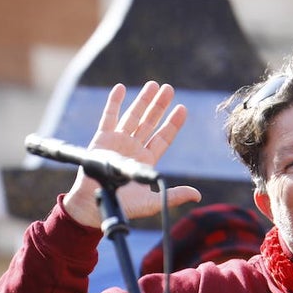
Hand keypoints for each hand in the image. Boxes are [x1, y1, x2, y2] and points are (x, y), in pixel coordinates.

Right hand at [63, 81, 201, 227]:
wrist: (94, 206)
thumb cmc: (123, 207)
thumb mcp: (152, 202)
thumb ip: (174, 196)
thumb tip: (197, 195)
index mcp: (146, 160)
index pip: (163, 138)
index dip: (173, 124)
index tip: (182, 109)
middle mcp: (133, 148)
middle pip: (150, 122)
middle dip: (160, 106)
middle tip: (169, 89)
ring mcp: (118, 142)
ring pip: (133, 116)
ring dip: (143, 100)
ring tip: (153, 85)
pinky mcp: (102, 139)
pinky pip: (108, 117)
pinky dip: (114, 102)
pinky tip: (121, 88)